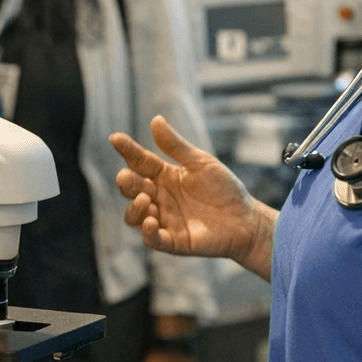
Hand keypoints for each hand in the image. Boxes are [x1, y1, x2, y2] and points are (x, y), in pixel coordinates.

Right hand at [111, 117, 273, 278]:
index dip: (127, 150)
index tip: (115, 139)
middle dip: (126, 183)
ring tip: (145, 200)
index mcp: (164, 176)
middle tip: (128, 177)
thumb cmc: (224, 189)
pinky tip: (151, 221)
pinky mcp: (173, 241)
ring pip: (133, 216)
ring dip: (133, 208)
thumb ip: (176, 146)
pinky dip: (147, 231)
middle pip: (132, 189)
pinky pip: (152, 239)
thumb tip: (155, 120)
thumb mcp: (201, 163)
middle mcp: (159, 197)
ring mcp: (164, 219)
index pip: (139, 162)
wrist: (246, 219)